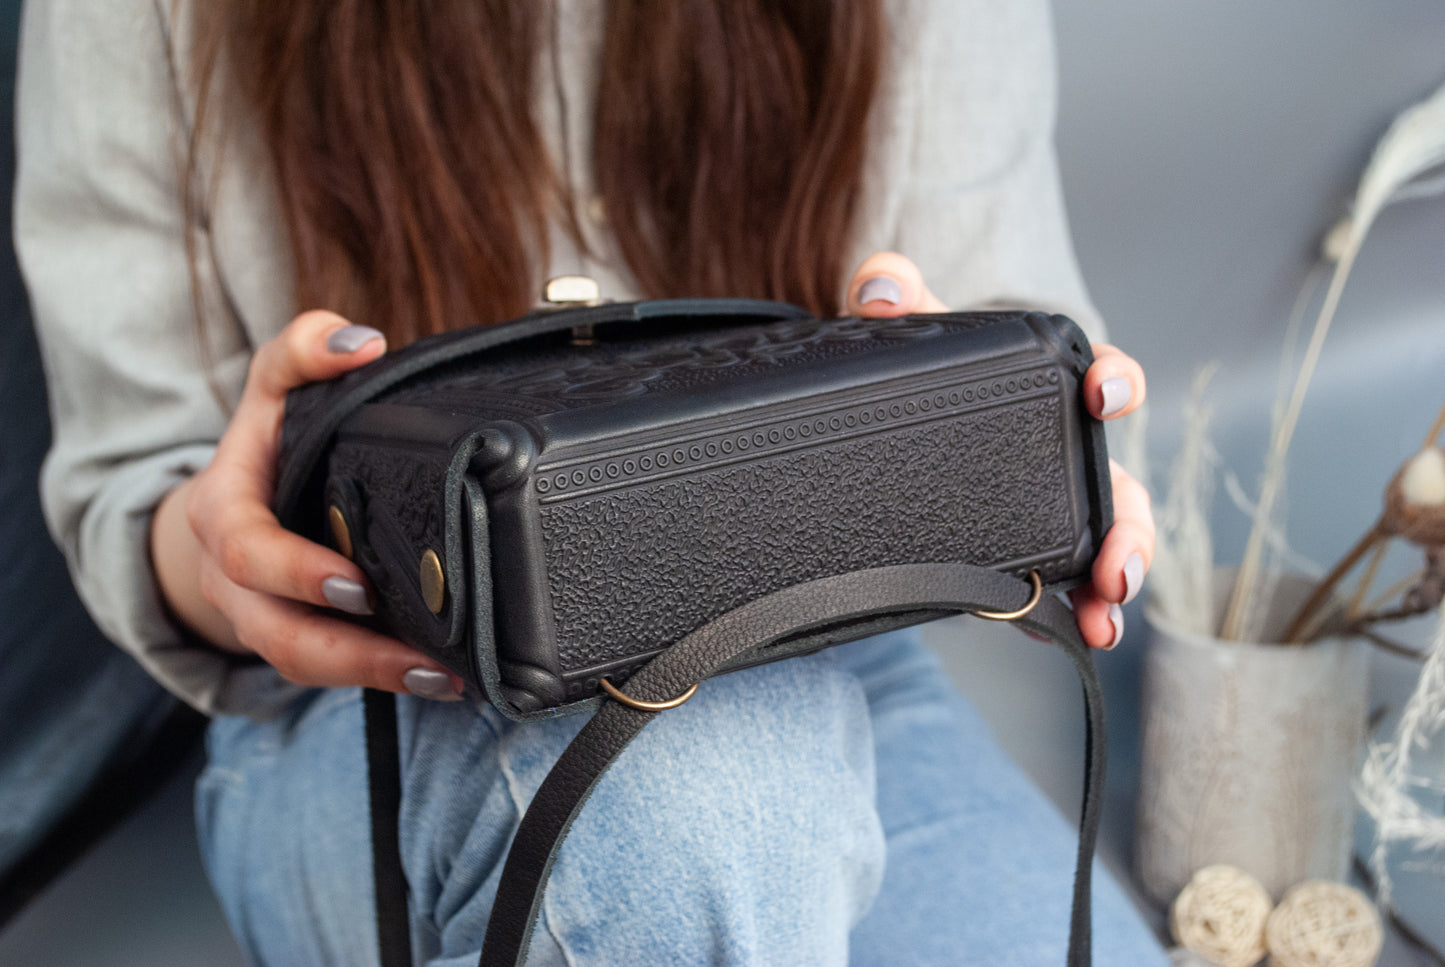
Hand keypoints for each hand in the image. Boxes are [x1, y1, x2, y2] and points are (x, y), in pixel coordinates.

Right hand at [150, 311, 464, 699]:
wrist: (234, 504)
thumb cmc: (264, 441)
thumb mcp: (271, 385)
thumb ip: (303, 349)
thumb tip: (361, 342)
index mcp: (225, 516)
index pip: (248, 550)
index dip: (295, 572)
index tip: (354, 583)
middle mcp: (235, 579)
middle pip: (276, 630)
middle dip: (342, 647)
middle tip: (411, 650)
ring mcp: (264, 617)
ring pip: (303, 664)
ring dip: (371, 677)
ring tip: (440, 677)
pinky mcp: (300, 639)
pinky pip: (330, 672)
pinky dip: (382, 679)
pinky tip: (443, 678)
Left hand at [845, 252, 1152, 649]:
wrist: (889, 416)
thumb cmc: (922, 368)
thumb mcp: (908, 331)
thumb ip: (891, 294)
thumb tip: (883, 291)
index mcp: (1048, 386)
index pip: (1100, 375)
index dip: (1115, 379)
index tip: (1104, 394)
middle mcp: (1061, 449)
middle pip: (1119, 487)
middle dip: (1133, 527)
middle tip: (1121, 560)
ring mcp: (1045, 505)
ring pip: (1101, 544)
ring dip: (1113, 580)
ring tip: (1106, 616)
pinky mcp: (1015, 549)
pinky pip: (1053, 583)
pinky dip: (1065, 612)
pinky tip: (1069, 634)